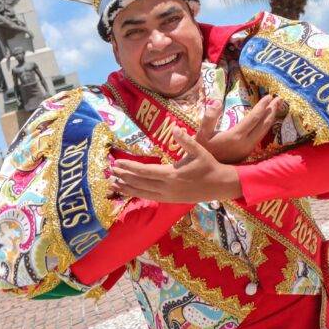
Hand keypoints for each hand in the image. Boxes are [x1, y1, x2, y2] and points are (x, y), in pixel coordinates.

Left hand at [111, 127, 241, 203]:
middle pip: (140, 183)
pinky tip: (130, 190)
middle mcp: (167, 188)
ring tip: (113, 184)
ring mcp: (168, 196)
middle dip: (124, 177)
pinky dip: (138, 194)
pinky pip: (150, 197)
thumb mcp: (199, 150)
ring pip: (143, 193)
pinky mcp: (171, 200)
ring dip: (127, 188)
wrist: (220, 185)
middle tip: (109, 173)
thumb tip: (175, 128)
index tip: (117, 163)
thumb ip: (186, 140)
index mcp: (172, 175)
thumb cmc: (209, 165)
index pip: (145, 171)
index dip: (129, 168)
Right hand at [196, 95, 279, 163]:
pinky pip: (260, 137)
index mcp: (236, 136)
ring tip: (276, 107)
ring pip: (264, 132)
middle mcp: (246, 143)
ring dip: (271, 118)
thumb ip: (209, 118)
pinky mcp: (247, 152)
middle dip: (272, 110)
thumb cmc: (201, 149)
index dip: (262, 106)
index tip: (269, 96)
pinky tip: (267, 121)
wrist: (204, 170)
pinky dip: (266, 126)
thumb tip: (217, 102)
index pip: (254, 118)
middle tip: (279, 98)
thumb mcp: (201, 133)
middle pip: (263, 125)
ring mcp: (248, 149)